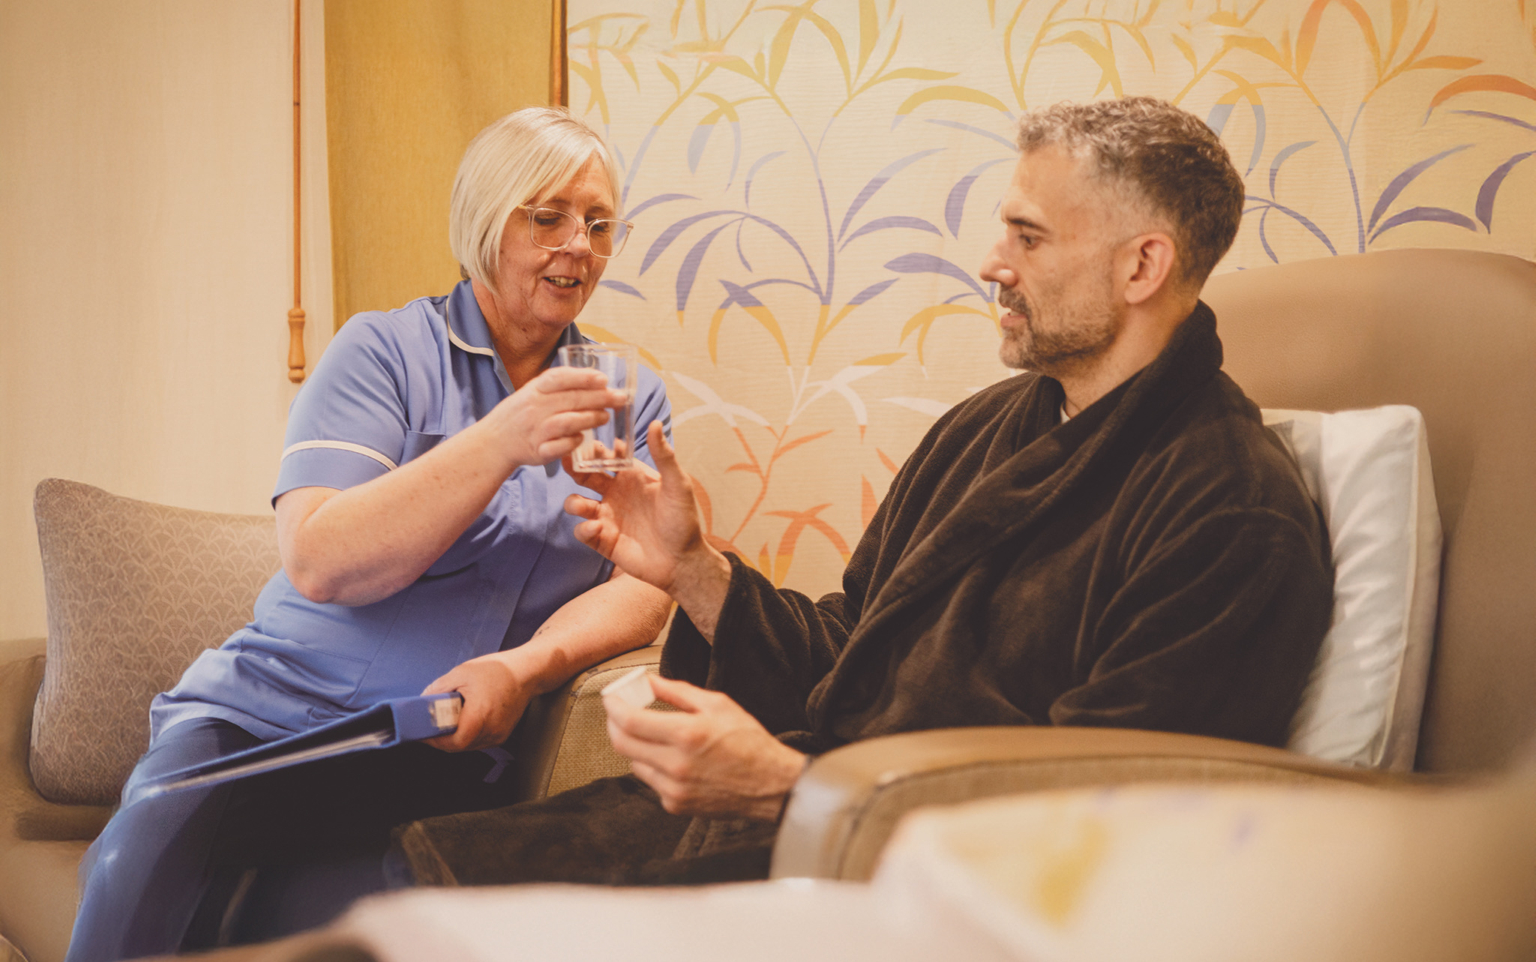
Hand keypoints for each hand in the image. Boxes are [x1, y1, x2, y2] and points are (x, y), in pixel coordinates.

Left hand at [420, 653, 532, 751]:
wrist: (526, 672)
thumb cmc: (497, 670)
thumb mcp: (461, 673)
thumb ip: (438, 689)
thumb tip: (422, 702)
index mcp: (480, 716)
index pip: (453, 742)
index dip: (434, 740)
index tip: (421, 732)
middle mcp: (491, 731)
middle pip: (459, 746)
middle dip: (441, 739)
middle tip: (428, 727)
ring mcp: (498, 735)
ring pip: (468, 746)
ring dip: (453, 738)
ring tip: (444, 721)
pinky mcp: (501, 735)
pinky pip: (478, 742)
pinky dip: (466, 735)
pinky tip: (462, 721)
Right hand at [489, 366, 628, 467]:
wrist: (494, 442)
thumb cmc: (521, 414)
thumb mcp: (532, 392)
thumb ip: (559, 386)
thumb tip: (597, 380)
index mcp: (534, 390)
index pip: (559, 378)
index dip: (582, 377)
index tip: (603, 378)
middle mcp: (534, 408)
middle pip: (571, 400)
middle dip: (600, 398)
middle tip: (620, 398)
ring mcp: (535, 430)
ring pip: (568, 422)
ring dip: (590, 418)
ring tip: (606, 416)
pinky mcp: (537, 451)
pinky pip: (559, 447)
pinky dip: (573, 442)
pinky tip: (583, 438)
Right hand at [564, 423, 731, 636]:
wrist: (682, 561)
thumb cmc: (683, 521)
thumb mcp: (677, 484)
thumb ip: (664, 455)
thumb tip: (655, 423)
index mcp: (631, 477)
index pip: (607, 456)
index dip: (596, 449)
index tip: (591, 444)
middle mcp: (616, 494)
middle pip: (585, 476)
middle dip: (574, 469)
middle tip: (569, 464)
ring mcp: (608, 517)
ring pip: (577, 503)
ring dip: (574, 502)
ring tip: (583, 506)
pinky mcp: (603, 540)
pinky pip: (582, 531)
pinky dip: (584, 528)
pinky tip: (598, 528)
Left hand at [604, 674, 806, 820]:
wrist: (771, 784)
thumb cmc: (749, 741)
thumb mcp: (718, 704)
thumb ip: (678, 692)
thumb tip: (649, 681)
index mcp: (687, 734)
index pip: (630, 720)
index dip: (613, 705)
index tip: (611, 696)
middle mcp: (676, 765)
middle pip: (622, 744)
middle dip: (615, 724)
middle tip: (620, 712)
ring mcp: (674, 789)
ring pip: (634, 763)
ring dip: (637, 746)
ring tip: (656, 736)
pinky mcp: (676, 805)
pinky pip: (651, 781)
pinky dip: (654, 766)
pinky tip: (675, 759)